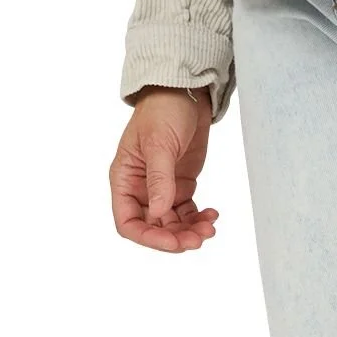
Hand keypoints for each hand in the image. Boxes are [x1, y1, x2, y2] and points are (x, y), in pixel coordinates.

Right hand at [110, 87, 218, 251]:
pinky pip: (187, 212)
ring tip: (210, 227)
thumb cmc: (162, 111)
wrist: (184, 93)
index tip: (173, 242)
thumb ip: (159, 180)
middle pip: (153, 227)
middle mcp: (140, 188)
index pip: (128, 222)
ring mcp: (162, 188)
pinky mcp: (181, 185)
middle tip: (200, 238)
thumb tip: (159, 213)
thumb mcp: (159, 144)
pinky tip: (213, 215)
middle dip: (175, 237)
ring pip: (173, 223)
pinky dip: (199, 219)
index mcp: (124, 179)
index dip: (149, 237)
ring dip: (190, 231)